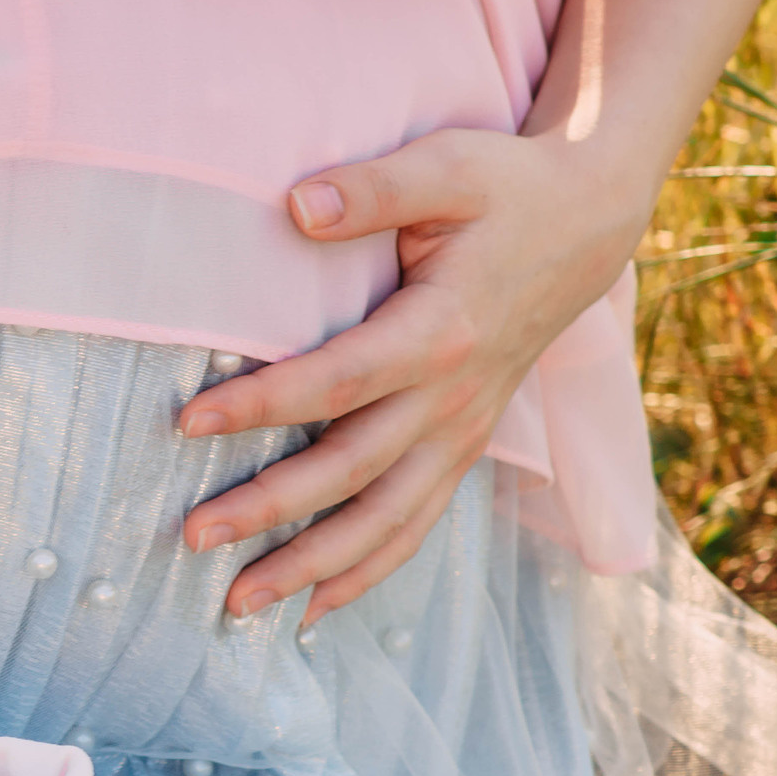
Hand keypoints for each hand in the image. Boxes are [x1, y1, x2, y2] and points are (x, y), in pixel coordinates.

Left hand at [177, 129, 651, 624]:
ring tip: (238, 605)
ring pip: (386, 520)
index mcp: (442, 331)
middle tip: (192, 538)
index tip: (187, 423)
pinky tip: (311, 609)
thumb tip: (295, 205)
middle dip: (270, 511)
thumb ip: (371, 189)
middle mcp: (455, 398)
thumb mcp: (446, 166)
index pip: (337, 380)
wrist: (589, 221)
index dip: (262, 405)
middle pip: (352, 471)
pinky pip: (416, 523)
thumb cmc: (505, 187)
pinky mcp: (465, 445)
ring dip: (313, 568)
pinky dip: (366, 572)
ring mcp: (463, 431)